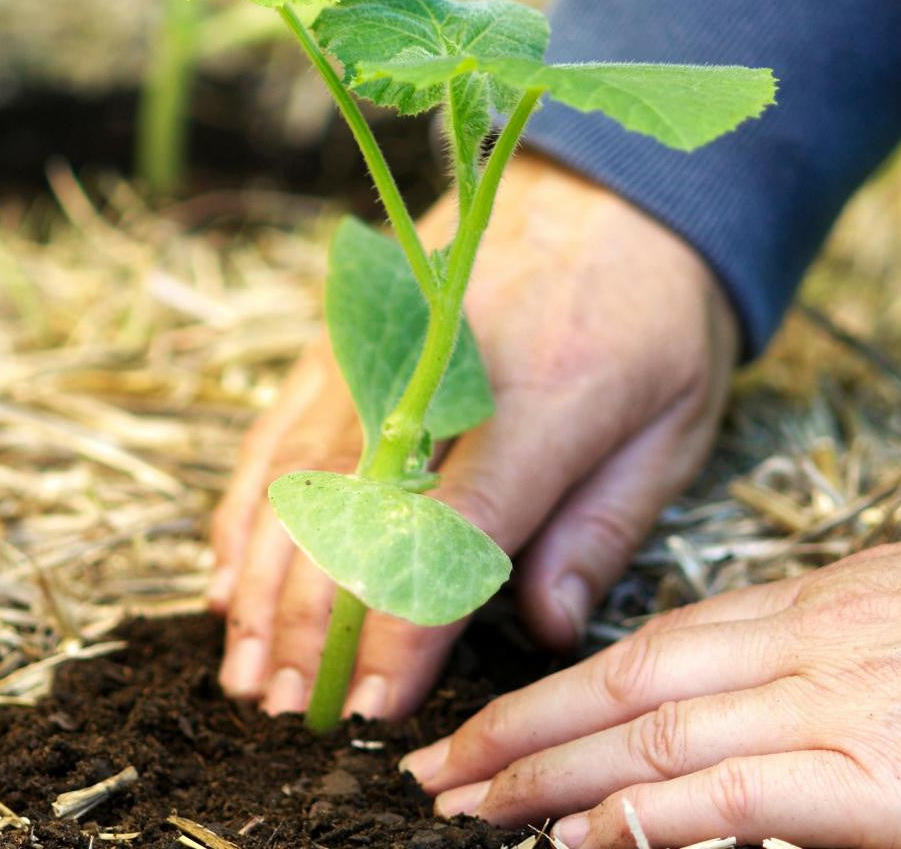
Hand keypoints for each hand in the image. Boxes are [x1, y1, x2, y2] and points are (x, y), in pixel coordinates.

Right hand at [208, 152, 739, 717]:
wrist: (607, 189)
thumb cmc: (653, 314)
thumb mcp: (672, 423)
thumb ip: (602, 529)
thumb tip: (546, 627)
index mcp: (541, 405)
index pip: (453, 538)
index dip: (404, 631)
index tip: (374, 707)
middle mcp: (436, 379)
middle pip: (350, 520)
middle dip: (314, 627)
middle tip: (291, 711)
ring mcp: (373, 355)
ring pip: (295, 484)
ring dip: (263, 584)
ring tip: (246, 668)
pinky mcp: (339, 342)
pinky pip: (276, 435)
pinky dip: (246, 511)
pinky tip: (227, 572)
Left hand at [403, 536, 900, 846]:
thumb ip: (812, 648)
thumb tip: (737, 691)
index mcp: (806, 610)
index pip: (643, 650)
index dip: (551, 690)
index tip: (482, 722)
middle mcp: (801, 649)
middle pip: (623, 689)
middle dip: (519, 731)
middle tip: (432, 768)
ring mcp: (839, 709)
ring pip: (657, 738)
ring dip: (551, 775)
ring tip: (468, 806)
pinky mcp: (888, 780)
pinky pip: (740, 796)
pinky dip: (649, 819)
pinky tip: (579, 841)